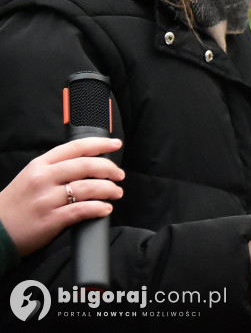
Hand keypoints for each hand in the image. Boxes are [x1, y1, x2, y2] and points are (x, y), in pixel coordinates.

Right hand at [0, 137, 124, 255]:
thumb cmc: (17, 203)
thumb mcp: (31, 176)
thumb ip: (56, 168)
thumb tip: (89, 163)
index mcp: (40, 164)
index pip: (75, 148)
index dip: (100, 144)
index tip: (116, 144)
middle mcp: (43, 179)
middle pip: (86, 166)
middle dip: (109, 169)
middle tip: (120, 175)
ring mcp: (46, 199)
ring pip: (87, 188)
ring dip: (108, 189)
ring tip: (116, 192)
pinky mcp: (50, 220)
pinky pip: (81, 210)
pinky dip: (98, 208)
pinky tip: (105, 208)